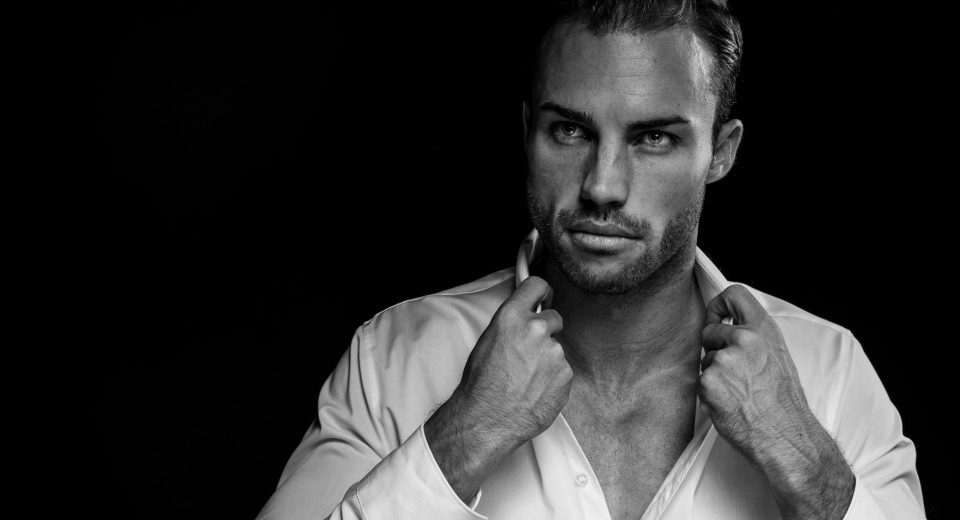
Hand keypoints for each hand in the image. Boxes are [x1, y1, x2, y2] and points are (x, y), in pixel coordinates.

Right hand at [425, 276, 570, 500]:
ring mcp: (554, 353)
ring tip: (527, 378)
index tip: (544, 298)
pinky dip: (553, 379)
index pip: (537, 286)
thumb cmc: (481, 384)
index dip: (541, 292)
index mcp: (513, 317)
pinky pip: (563, 371)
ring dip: (547, 359)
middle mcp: (537, 330)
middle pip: (553, 318)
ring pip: (557, 348)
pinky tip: (535, 389)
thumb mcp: (487, 341)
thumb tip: (524, 317)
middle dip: (545, 332)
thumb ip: (511, 323)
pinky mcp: (566, 375)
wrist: (487, 419)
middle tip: (529, 352)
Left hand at [698, 284, 810, 463]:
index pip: (734, 294)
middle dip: (714, 349)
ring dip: (714, 374)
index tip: (717, 317)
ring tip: (739, 392)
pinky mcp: (708, 380)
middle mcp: (743, 339)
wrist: (783, 435)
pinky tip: (730, 402)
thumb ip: (754, 338)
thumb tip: (730, 327)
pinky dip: (710, 392)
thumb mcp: (777, 356)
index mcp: (763, 330)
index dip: (719, 304)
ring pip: (705, 359)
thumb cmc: (783, 402)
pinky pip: (700, 381)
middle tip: (733, 372)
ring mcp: (723, 359)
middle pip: (709, 331)